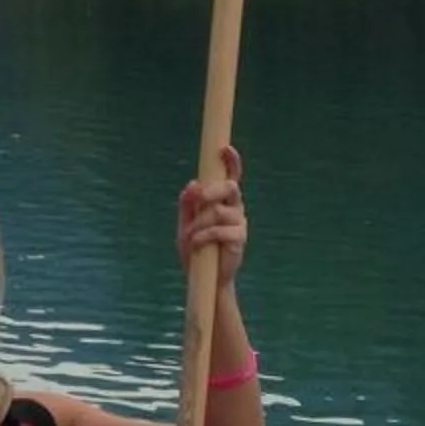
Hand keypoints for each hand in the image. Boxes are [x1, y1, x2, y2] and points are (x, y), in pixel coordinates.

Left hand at [176, 144, 246, 283]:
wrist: (201, 276)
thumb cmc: (194, 247)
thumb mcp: (185, 222)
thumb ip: (187, 203)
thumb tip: (193, 184)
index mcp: (222, 200)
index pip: (231, 176)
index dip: (231, 162)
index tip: (224, 149)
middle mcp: (234, 208)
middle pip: (230, 188)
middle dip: (212, 190)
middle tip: (197, 198)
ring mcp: (239, 223)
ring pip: (219, 212)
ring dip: (199, 224)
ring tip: (190, 237)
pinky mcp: (239, 239)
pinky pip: (220, 230)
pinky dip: (203, 236)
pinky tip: (196, 245)